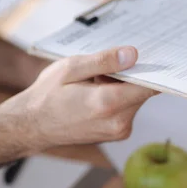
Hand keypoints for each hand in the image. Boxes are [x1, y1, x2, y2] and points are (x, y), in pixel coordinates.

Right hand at [1, 46, 156, 150]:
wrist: (31, 126)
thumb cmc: (47, 96)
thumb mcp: (72, 68)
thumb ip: (104, 61)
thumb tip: (133, 54)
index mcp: (108, 103)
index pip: (149, 85)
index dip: (152, 68)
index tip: (155, 54)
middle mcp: (118, 122)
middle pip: (142, 90)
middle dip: (130, 74)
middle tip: (107, 65)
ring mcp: (119, 131)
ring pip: (135, 99)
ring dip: (123, 86)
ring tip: (96, 81)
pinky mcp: (118, 133)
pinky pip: (128, 108)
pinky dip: (119, 97)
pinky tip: (97, 92)